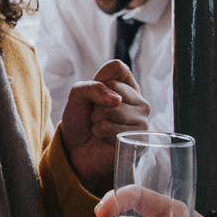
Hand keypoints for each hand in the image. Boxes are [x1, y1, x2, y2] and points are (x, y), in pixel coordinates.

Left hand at [61, 59, 150, 192]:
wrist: (75, 148)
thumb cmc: (80, 119)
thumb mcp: (79, 94)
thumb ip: (94, 87)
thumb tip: (117, 100)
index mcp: (129, 86)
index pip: (117, 68)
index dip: (99, 80)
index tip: (95, 94)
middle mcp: (140, 102)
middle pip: (114, 88)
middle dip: (96, 104)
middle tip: (97, 116)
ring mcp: (142, 121)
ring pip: (112, 110)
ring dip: (97, 120)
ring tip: (100, 127)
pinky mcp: (137, 139)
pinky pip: (110, 128)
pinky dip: (99, 133)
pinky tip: (104, 138)